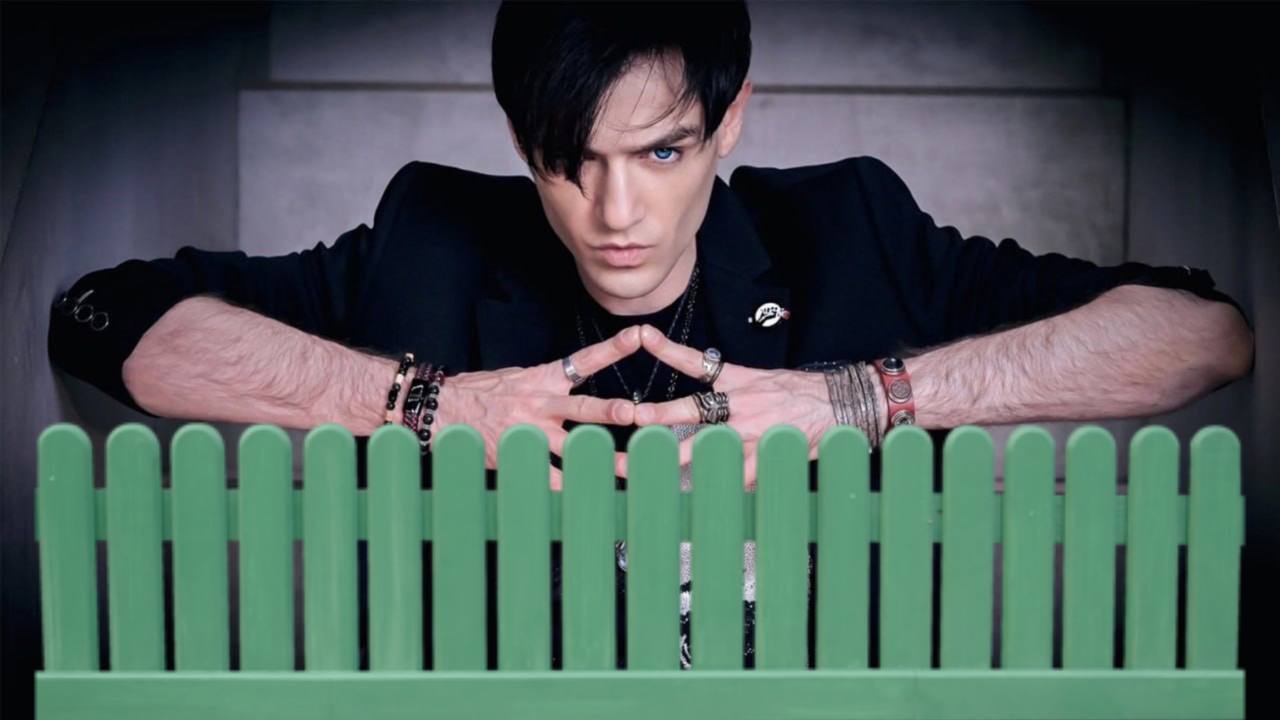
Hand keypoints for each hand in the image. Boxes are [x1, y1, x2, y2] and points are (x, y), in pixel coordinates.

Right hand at [433, 326, 642, 489]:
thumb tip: (575, 377)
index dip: (611, 347)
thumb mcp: (517, 377)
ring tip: (631, 469)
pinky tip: (591, 497)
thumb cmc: (482, 393)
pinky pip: (549, 476)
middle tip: (637, 414)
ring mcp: (532, 434)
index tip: (637, 336)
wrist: (443, 410)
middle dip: (610, 411)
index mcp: (544, 380)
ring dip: (602, 459)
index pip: (583, 360)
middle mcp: (541, 405)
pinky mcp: (520, 457)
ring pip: (572, 448)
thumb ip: (548, 381)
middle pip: (582, 408)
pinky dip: (570, 487)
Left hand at [632, 324, 861, 489]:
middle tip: (632, 418)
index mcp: (738, 381)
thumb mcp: (763, 380)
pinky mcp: (765, 454)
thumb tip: (705, 395)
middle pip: (690, 409)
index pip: (696, 361)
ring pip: (707, 447)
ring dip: (678, 460)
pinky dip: (723, 483)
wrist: (842, 403)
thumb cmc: (800, 393)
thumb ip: (732, 388)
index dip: (668, 349)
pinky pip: (737, 474)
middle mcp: (739, 404)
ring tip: (650, 470)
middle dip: (658, 415)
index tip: (642, 336)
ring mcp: (751, 432)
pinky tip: (706, 496)